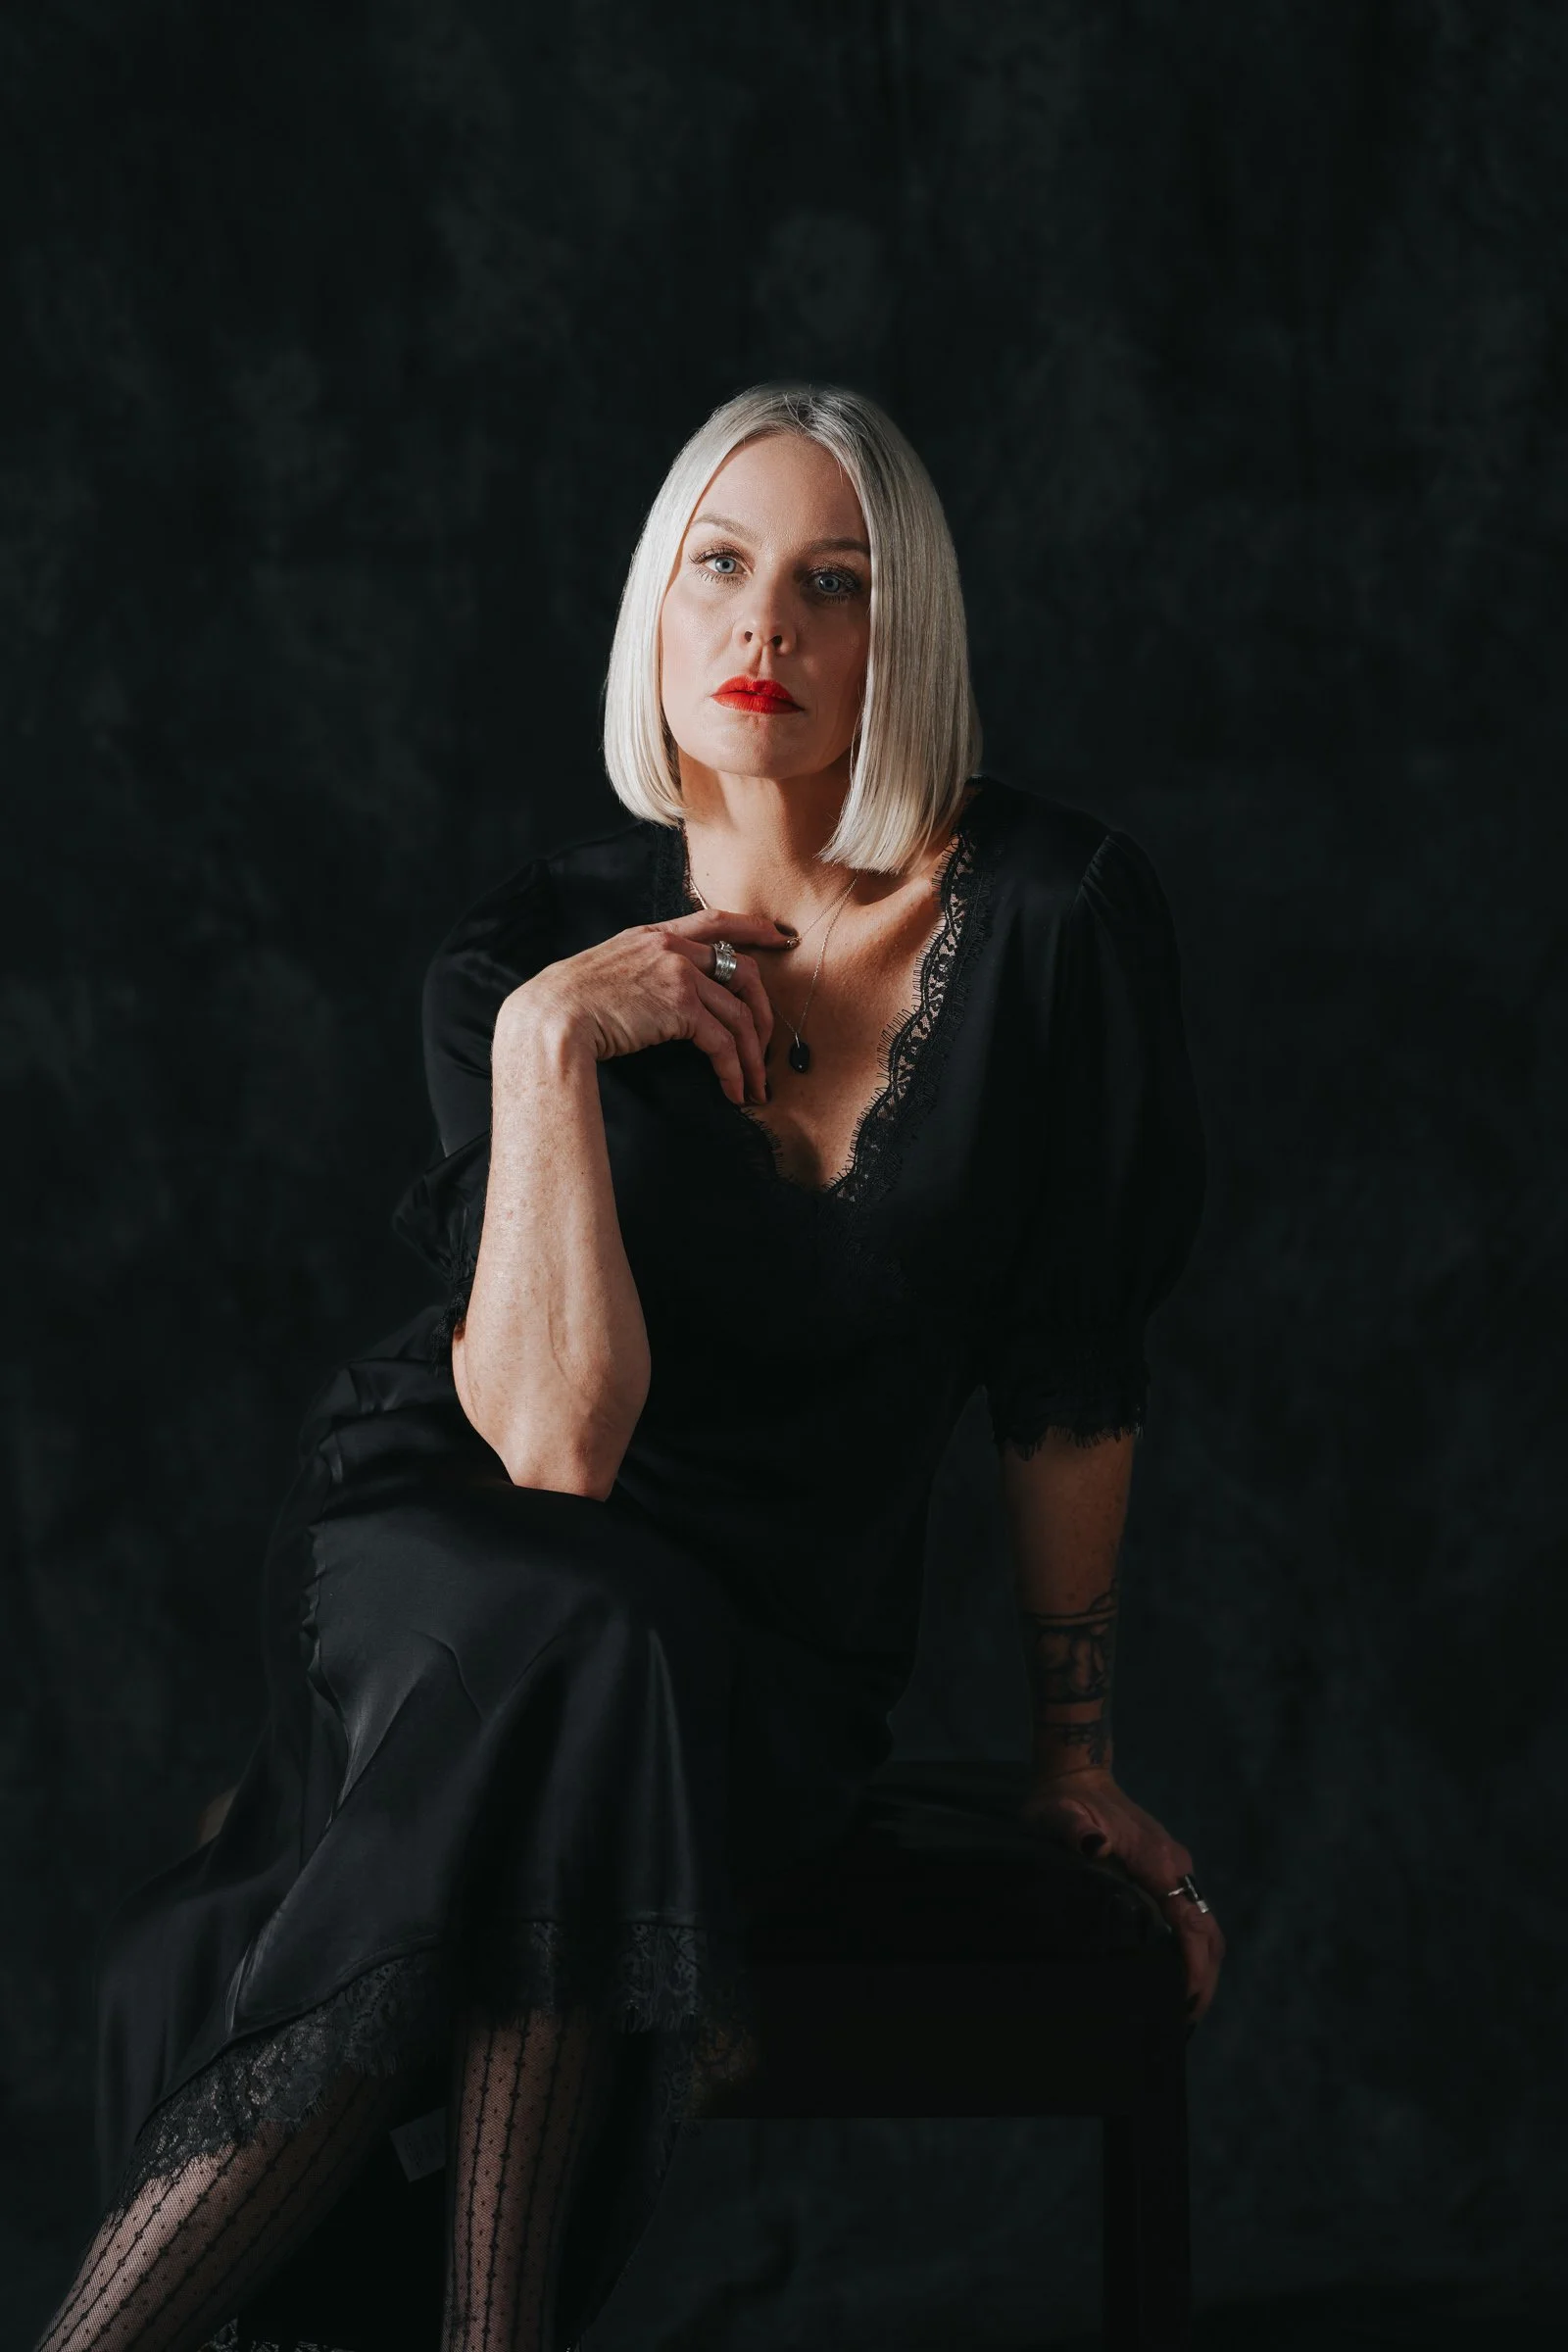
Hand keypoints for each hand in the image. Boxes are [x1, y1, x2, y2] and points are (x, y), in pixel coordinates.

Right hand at [499, 909, 792, 1108]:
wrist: (550, 1016)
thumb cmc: (566, 1003)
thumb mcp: (607, 969)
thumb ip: (640, 972)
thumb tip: (659, 999)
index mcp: (654, 936)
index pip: (714, 922)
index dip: (752, 928)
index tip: (780, 937)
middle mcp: (672, 949)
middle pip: (744, 971)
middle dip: (765, 1012)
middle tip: (768, 1045)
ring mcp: (679, 975)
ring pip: (740, 1014)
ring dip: (754, 1056)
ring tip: (756, 1085)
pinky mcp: (681, 1008)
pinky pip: (724, 1042)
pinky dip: (734, 1070)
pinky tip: (734, 1090)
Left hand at [1021, 1767, 1225, 2025]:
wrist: (1077, 1778)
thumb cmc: (1062, 1803)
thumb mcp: (1057, 1814)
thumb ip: (1073, 1828)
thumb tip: (1092, 1844)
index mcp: (1158, 1859)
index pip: (1189, 1922)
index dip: (1192, 1965)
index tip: (1185, 2000)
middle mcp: (1175, 1867)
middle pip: (1208, 1933)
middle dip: (1203, 1980)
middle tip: (1183, 2024)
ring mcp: (1175, 1871)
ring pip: (1206, 1929)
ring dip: (1202, 1971)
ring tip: (1182, 2013)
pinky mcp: (1168, 1875)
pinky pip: (1191, 1920)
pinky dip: (1193, 1954)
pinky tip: (1174, 1979)